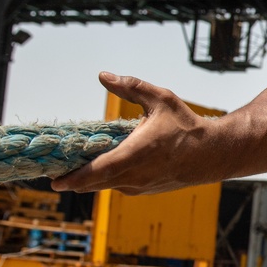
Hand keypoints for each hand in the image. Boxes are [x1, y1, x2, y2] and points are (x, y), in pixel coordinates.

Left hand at [52, 72, 221, 194]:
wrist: (212, 154)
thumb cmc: (186, 126)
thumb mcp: (160, 99)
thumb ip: (130, 87)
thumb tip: (103, 75)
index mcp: (136, 154)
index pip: (97, 172)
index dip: (74, 178)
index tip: (55, 181)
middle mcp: (135, 175)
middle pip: (94, 184)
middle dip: (73, 181)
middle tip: (54, 175)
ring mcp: (140, 186)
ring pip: (105, 186)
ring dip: (89, 180)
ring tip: (72, 170)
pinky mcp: (145, 190)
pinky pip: (118, 186)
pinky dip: (105, 180)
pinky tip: (99, 169)